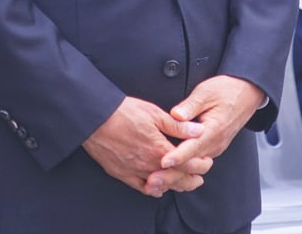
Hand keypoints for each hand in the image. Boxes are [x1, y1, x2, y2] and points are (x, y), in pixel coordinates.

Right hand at [83, 96, 203, 195]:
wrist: (95, 118)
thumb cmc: (123, 112)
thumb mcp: (154, 113)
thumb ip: (177, 126)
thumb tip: (198, 130)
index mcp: (159, 149)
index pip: (187, 163)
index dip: (199, 164)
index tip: (206, 162)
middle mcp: (148, 164)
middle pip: (176, 179)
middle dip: (190, 179)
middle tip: (199, 178)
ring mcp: (134, 171)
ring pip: (160, 185)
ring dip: (174, 185)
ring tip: (183, 183)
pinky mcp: (122, 173)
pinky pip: (140, 187)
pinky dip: (152, 189)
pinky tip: (157, 187)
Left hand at [155, 76, 266, 188]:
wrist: (246, 93)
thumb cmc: (226, 90)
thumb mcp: (206, 92)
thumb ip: (190, 106)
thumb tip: (175, 115)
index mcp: (214, 129)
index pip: (193, 147)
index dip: (177, 156)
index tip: (163, 162)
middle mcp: (215, 143)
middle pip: (191, 163)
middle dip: (171, 173)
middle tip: (152, 180)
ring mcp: (214, 147)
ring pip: (193, 166)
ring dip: (175, 174)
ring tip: (155, 181)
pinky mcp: (212, 147)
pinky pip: (196, 162)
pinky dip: (182, 169)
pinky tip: (168, 173)